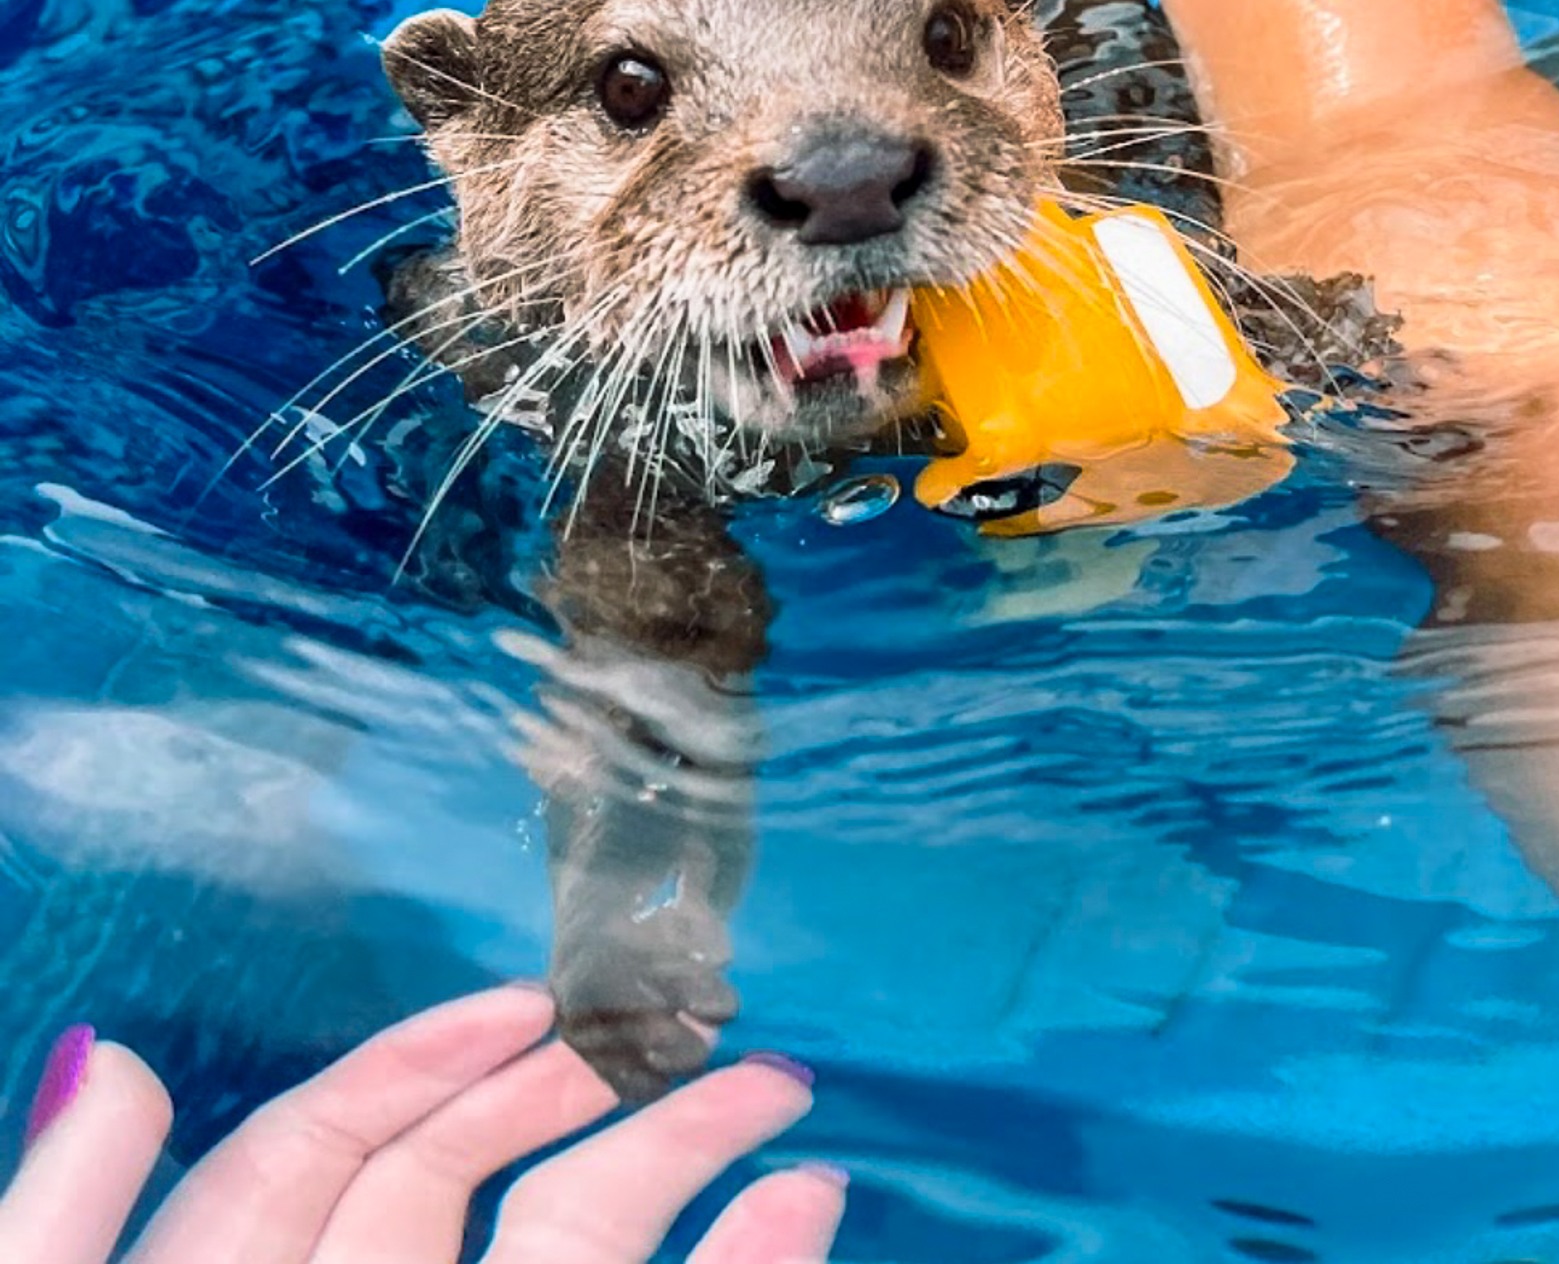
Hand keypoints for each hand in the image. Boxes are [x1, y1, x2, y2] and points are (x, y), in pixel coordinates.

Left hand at [0, 988, 844, 1263]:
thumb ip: (52, 1237)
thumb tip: (123, 1060)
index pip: (307, 1161)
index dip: (409, 1066)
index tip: (528, 1008)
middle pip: (444, 1192)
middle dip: (569, 1095)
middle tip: (696, 1039)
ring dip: (671, 1168)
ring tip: (778, 1109)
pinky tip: (798, 1220)